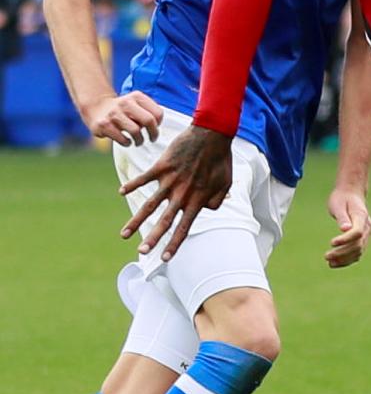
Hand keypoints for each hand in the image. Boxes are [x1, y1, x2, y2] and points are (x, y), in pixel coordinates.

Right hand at [82, 90, 165, 146]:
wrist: (97, 107)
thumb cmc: (124, 110)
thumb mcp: (137, 103)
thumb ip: (149, 112)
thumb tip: (157, 127)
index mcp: (137, 97)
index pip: (158, 113)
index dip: (159, 124)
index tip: (155, 128)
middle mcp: (125, 103)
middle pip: (148, 121)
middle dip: (153, 133)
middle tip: (152, 139)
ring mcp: (113, 113)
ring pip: (136, 131)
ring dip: (140, 140)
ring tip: (138, 141)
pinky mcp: (103, 124)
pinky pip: (122, 139)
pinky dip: (127, 143)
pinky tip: (127, 141)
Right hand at [119, 126, 234, 258]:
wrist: (212, 135)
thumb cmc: (220, 160)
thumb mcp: (225, 184)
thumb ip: (216, 201)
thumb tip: (205, 209)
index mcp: (197, 200)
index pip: (184, 227)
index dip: (174, 244)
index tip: (164, 258)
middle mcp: (182, 193)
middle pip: (164, 221)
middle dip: (152, 238)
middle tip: (140, 252)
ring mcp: (170, 180)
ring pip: (149, 205)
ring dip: (135, 221)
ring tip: (123, 234)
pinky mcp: (161, 166)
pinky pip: (143, 178)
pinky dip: (132, 185)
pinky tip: (121, 193)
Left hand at [325, 187, 370, 267]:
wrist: (351, 194)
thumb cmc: (342, 198)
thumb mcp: (338, 204)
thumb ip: (342, 217)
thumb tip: (345, 229)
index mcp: (361, 217)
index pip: (357, 232)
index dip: (345, 240)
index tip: (331, 243)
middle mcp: (367, 227)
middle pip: (358, 244)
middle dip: (342, 253)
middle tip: (326, 256)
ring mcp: (366, 233)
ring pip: (359, 251)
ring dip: (345, 259)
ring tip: (330, 263)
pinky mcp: (362, 238)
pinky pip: (357, 252)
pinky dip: (347, 259)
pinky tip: (335, 262)